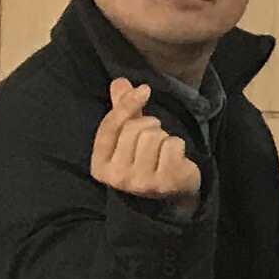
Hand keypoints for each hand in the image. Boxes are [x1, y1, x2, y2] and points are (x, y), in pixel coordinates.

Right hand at [89, 78, 200, 213]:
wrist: (173, 197)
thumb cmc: (148, 162)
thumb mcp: (130, 138)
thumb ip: (123, 111)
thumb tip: (119, 82)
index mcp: (100, 167)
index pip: (109, 128)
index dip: (126, 105)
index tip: (144, 90)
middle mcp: (117, 178)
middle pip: (134, 129)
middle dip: (150, 125)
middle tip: (155, 139)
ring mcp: (142, 182)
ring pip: (154, 135)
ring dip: (164, 137)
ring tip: (163, 151)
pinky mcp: (166, 182)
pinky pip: (173, 144)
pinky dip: (178, 146)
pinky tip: (176, 159)